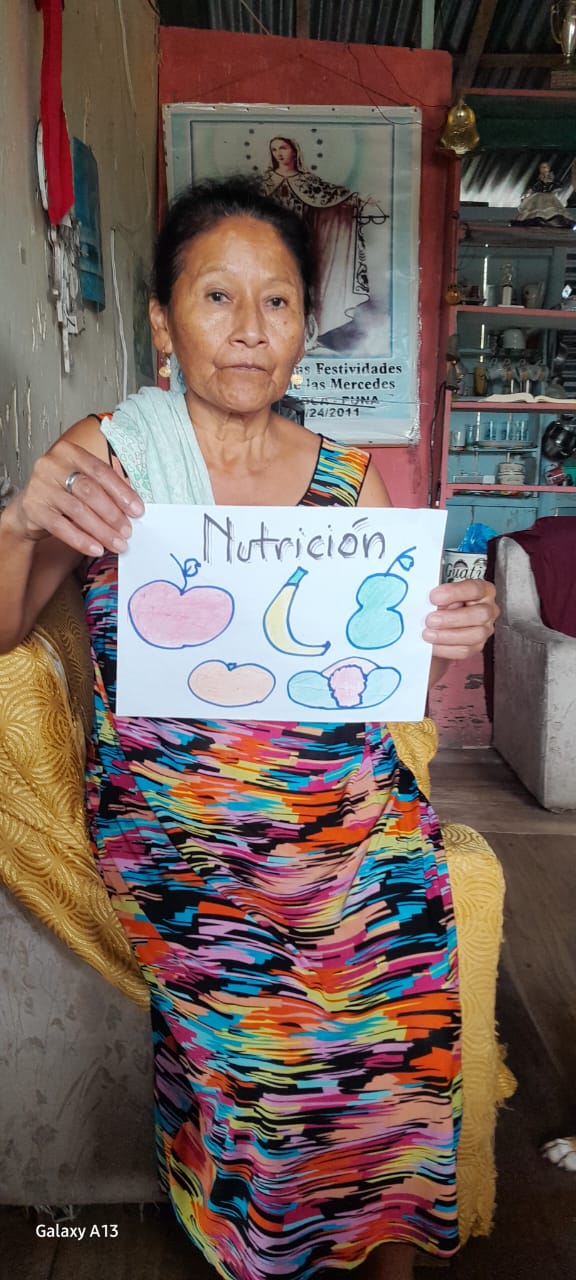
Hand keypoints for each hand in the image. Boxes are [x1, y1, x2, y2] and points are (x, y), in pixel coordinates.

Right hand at [8, 438, 143, 556]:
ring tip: (117, 543)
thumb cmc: (63, 492)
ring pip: (77, 510)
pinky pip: (61, 527)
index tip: (137, 510)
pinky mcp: (33, 509)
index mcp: (69, 452)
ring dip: (101, 531)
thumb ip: (106, 487)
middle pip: (90, 491)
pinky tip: (96, 548)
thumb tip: (134, 505)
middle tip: (128, 531)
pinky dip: (81, 540)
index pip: (101, 471)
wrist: (30, 508)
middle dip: (113, 514)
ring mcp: (40, 486)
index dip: (122, 492)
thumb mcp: (83, 482)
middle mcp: (52, 465)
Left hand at [423, 579, 498, 661]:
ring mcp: (486, 629)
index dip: (453, 593)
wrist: (441, 623)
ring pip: (475, 635)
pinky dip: (446, 648)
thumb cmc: (444, 603)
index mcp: (483, 590)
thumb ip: (440, 596)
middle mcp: (489, 609)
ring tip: (428, 634)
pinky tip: (433, 644)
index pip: (474, 589)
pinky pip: (466, 650)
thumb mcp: (443, 594)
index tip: (434, 597)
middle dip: (452, 618)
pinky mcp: (478, 646)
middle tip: (430, 620)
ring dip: (447, 635)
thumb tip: (429, 603)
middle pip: (480, 614)